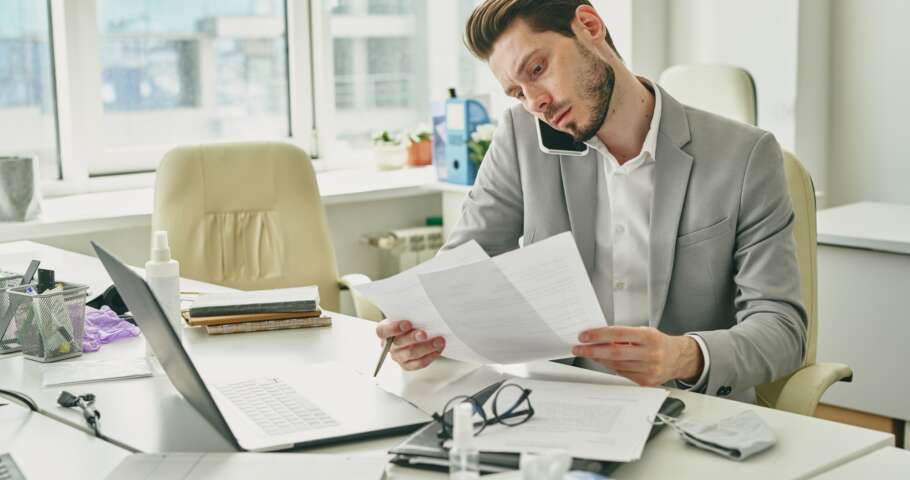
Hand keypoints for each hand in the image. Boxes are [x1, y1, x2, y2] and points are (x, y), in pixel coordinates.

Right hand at [375, 319, 445, 370]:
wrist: (413, 333)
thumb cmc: (409, 322)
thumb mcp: (406, 316)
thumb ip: (410, 315)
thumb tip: (422, 312)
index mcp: (384, 331)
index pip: (382, 331)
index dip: (394, 328)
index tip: (407, 324)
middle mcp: (389, 346)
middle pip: (399, 343)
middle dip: (413, 338)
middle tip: (424, 334)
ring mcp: (398, 357)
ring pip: (411, 354)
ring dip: (426, 347)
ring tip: (439, 341)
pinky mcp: (408, 366)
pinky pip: (419, 363)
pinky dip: (430, 356)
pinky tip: (438, 349)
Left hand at [571, 326, 702, 386]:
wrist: (678, 358)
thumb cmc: (657, 342)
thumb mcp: (644, 332)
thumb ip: (623, 335)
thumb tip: (598, 338)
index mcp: (650, 337)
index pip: (619, 334)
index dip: (599, 335)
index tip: (584, 336)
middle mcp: (651, 354)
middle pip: (615, 353)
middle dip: (593, 350)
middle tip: (578, 348)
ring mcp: (649, 370)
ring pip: (616, 365)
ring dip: (599, 359)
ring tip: (588, 352)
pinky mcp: (646, 382)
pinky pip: (622, 374)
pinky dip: (610, 367)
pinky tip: (603, 361)